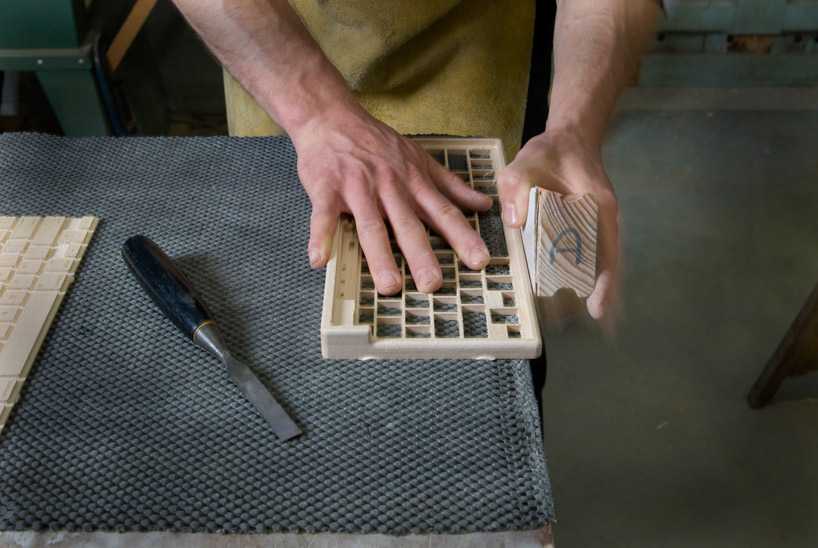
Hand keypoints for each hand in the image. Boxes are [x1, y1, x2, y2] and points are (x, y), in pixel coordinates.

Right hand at [290, 105, 492, 294]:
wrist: (331, 117)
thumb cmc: (375, 142)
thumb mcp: (419, 158)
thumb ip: (450, 185)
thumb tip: (482, 204)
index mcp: (413, 183)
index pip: (443, 213)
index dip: (463, 237)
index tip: (479, 260)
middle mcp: (390, 188)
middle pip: (408, 225)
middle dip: (422, 255)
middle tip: (433, 284)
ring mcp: (358, 189)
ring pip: (371, 225)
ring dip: (380, 256)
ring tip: (390, 284)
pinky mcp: (327, 189)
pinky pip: (324, 215)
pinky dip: (321, 236)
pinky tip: (319, 259)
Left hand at [497, 130, 619, 321]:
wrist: (571, 139)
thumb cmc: (554, 151)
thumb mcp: (528, 160)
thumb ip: (516, 185)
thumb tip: (514, 219)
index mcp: (598, 206)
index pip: (606, 251)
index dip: (604, 283)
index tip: (598, 310)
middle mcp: (605, 220)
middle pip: (609, 266)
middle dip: (603, 297)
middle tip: (593, 328)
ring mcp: (600, 227)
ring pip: (605, 267)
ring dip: (599, 293)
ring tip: (597, 326)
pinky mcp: (590, 230)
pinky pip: (595, 260)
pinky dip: (592, 281)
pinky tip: (584, 301)